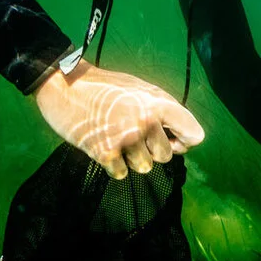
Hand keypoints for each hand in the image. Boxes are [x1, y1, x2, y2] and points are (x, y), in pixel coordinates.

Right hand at [33, 59, 204, 178]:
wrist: (65, 86)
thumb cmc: (105, 88)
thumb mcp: (141, 90)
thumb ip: (163, 111)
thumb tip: (182, 140)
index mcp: (160, 103)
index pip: (194, 134)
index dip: (184, 142)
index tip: (172, 141)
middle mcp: (147, 121)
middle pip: (167, 156)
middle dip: (152, 150)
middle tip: (133, 135)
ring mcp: (127, 138)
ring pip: (145, 167)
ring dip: (131, 158)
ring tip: (117, 137)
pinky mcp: (106, 152)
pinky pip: (122, 174)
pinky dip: (114, 165)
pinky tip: (104, 146)